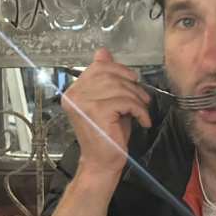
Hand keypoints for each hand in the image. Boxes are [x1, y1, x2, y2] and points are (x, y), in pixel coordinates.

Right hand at [61, 48, 150, 176]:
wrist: (102, 163)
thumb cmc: (106, 136)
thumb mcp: (108, 102)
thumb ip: (105, 79)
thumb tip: (102, 52)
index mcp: (73, 92)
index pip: (98, 67)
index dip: (120, 70)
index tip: (132, 82)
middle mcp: (74, 95)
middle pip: (110, 74)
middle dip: (131, 85)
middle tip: (142, 98)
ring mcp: (83, 103)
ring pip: (119, 87)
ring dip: (137, 98)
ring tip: (142, 111)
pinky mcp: (96, 111)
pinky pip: (125, 101)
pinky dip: (139, 110)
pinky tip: (142, 121)